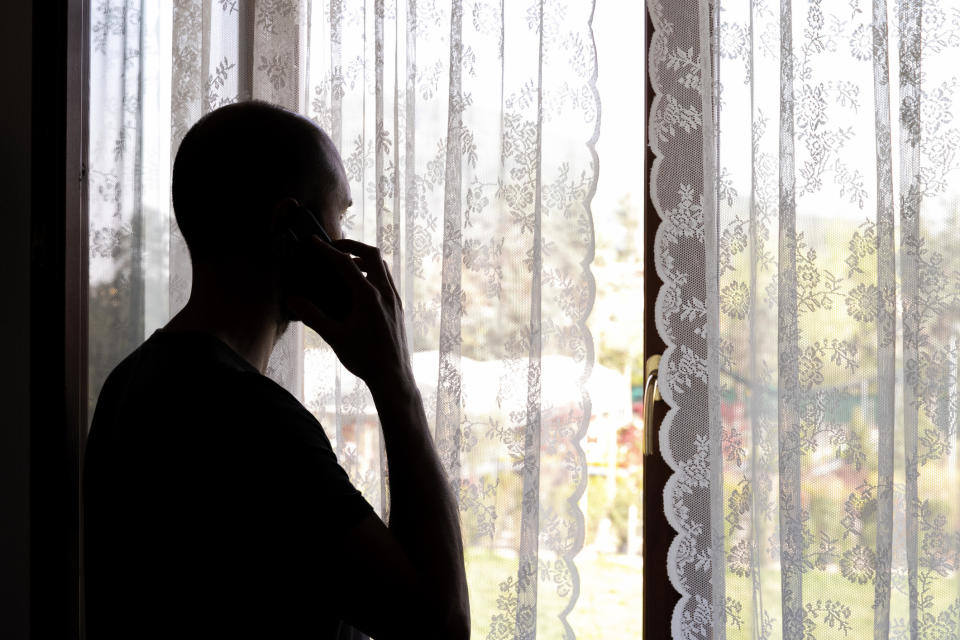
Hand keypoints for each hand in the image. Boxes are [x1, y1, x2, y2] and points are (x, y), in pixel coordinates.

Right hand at [284, 237, 411, 391]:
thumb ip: (313, 316)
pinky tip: (361, 286)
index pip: (346, 264)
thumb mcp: (334, 337)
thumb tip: (292, 300)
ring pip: (383, 266)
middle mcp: (385, 293)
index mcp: (369, 296)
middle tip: (335, 247)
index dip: (328, 251)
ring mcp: (395, 299)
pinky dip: (374, 273)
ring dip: (365, 259)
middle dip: (353, 245)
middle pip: (372, 254)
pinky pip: (388, 280)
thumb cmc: (364, 358)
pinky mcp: (399, 307)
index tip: (315, 242)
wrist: (393, 377)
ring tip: (347, 264)